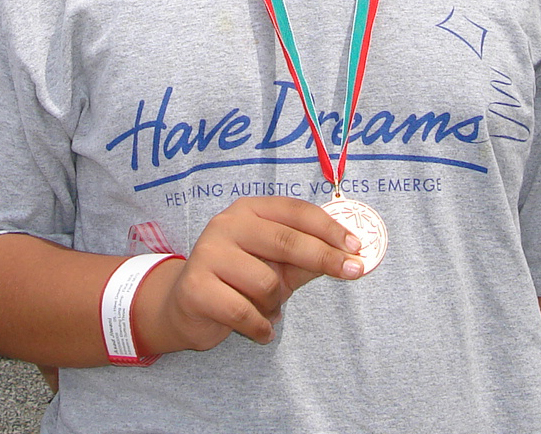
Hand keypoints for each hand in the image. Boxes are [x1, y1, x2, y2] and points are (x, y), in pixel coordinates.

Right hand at [133, 197, 363, 352]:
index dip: (329, 228)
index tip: (357, 247)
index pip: (296, 211)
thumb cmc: (238, 280)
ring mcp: (208, 253)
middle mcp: (226, 224)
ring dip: (275, 304)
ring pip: (267, 283)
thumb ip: (308, 259)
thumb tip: (351, 256)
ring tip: (265, 308)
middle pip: (286, 241)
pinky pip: (245, 312)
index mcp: (249, 209)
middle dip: (324, 258)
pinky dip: (261, 327)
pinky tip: (261, 330)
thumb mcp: (276, 266)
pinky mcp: (195, 287)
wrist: (184, 306)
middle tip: (353, 272)